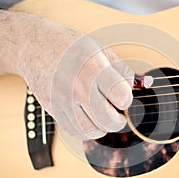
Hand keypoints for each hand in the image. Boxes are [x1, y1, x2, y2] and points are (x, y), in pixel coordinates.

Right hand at [0, 9, 135, 139]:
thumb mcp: (100, 49)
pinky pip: (74, 131)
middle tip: (117, 113)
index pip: (122, 97)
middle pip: (108, 120)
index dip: (127, 99)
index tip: (122, 96)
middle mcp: (78, 87)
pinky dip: (86, 130)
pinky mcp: (52, 109)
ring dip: (103, 127)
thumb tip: (144, 83)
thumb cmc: (69, 46)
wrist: (34, 45)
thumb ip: (123, 69)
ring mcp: (63, 101)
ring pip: (91, 131)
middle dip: (118, 121)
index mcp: (94, 68)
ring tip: (102, 116)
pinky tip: (88, 118)